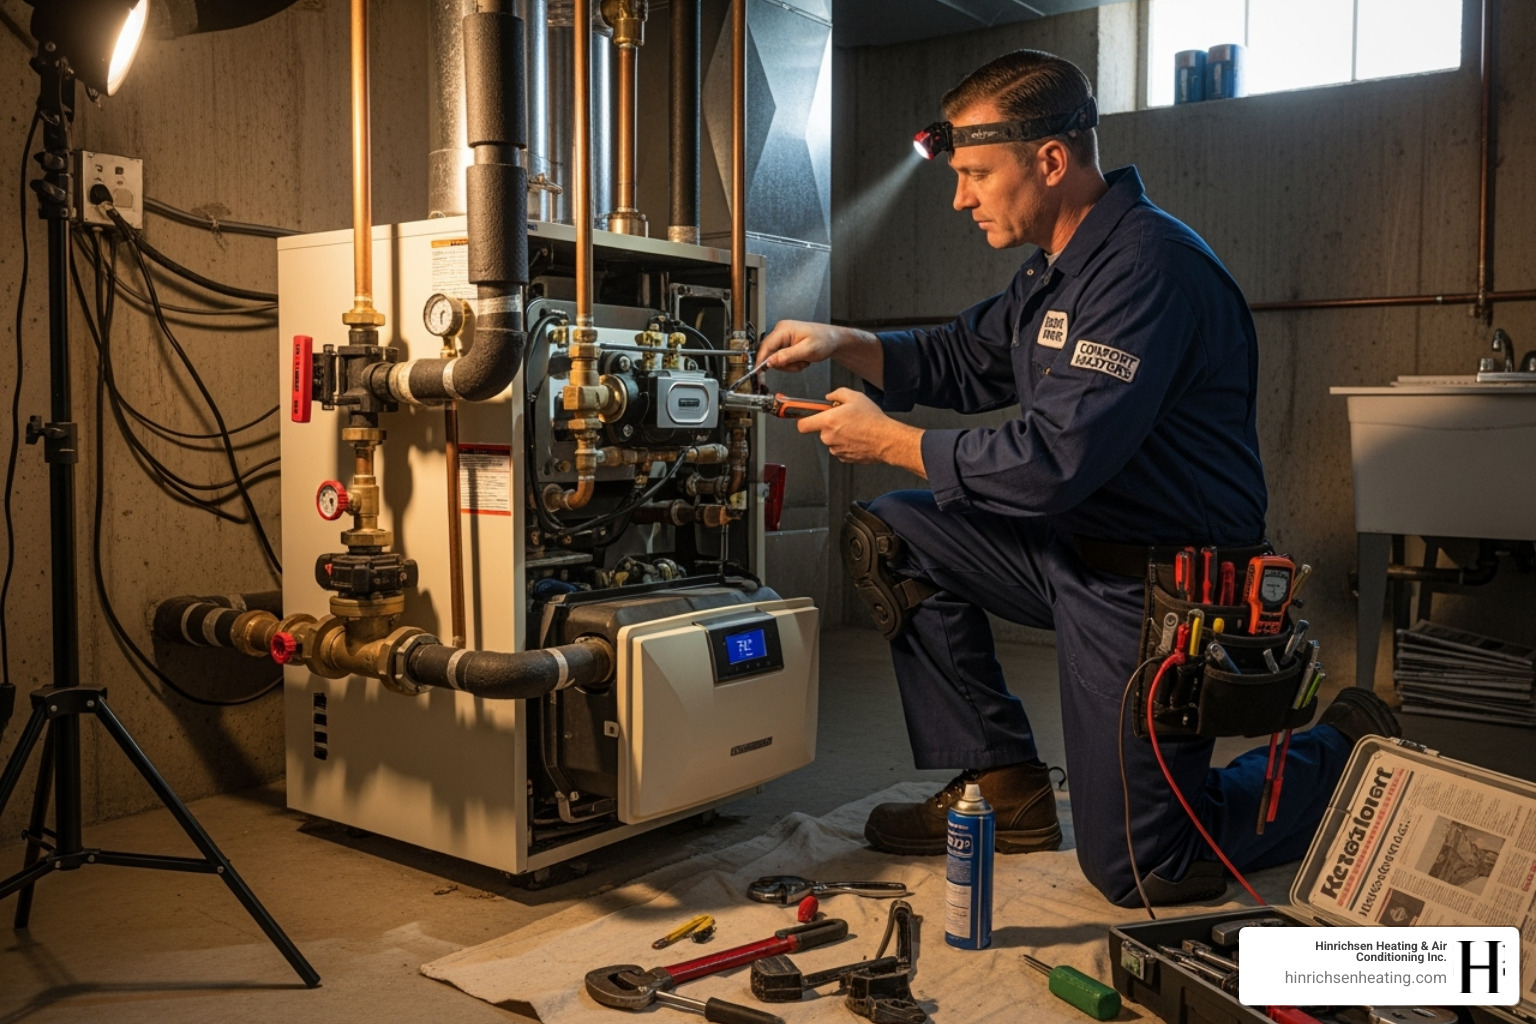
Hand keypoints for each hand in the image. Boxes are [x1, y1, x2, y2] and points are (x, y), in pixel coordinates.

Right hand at [756, 319, 842, 373]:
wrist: (833, 340)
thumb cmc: (824, 340)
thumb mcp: (806, 350)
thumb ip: (787, 356)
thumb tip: (770, 362)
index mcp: (784, 329)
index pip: (766, 346)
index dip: (761, 361)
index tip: (758, 372)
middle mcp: (781, 331)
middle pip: (769, 354)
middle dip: (783, 364)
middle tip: (797, 365)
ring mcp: (783, 337)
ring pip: (776, 358)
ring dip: (789, 365)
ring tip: (802, 361)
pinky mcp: (786, 343)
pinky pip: (781, 357)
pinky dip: (791, 363)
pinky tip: (801, 360)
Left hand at [797, 388, 925, 476]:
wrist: (887, 440)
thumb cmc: (873, 420)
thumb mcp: (855, 397)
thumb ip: (837, 393)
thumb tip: (830, 396)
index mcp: (828, 421)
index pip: (802, 425)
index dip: (801, 420)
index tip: (801, 417)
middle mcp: (829, 437)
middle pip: (820, 430)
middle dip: (829, 424)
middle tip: (843, 418)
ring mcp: (836, 449)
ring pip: (831, 440)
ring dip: (839, 434)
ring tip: (855, 428)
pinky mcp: (844, 458)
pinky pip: (840, 448)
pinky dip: (846, 443)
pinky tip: (858, 437)